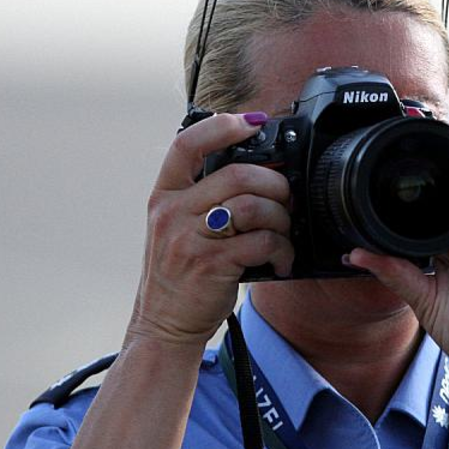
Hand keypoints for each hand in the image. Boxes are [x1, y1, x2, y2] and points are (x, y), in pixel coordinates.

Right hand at [126, 112, 293, 348]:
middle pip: (236, 174)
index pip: (186, 144)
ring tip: (283, 234)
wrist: (163, 325)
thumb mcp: (177, 228)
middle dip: (274, 183)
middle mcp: (172, 212)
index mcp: (164, 196)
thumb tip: (257, 171)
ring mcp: (189, 238)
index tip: (252, 122)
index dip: (222, 126)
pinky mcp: (211, 265)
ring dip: (281, 219)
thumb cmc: (180, 275)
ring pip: (253, 206)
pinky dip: (282, 250)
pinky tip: (282, 260)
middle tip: (285, 199)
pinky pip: (262, 242)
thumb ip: (204, 198)